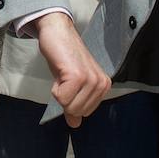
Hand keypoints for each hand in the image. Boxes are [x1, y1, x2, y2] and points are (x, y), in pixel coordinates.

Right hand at [33, 11, 110, 126]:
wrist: (58, 33)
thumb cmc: (65, 56)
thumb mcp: (73, 84)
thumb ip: (76, 103)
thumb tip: (75, 124)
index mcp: (103, 86)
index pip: (85, 112)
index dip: (71, 100)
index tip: (69, 82)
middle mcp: (101, 84)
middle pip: (77, 111)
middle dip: (65, 98)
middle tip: (65, 78)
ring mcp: (90, 79)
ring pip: (70, 106)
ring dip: (59, 92)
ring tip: (63, 74)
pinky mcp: (77, 76)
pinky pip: (62, 98)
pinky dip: (55, 88)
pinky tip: (60, 72)